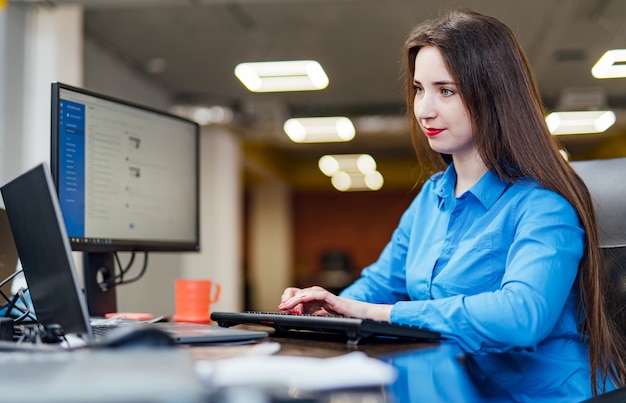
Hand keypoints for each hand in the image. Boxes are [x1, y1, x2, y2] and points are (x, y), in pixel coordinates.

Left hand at [278, 285, 392, 321]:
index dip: (290, 301)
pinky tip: (303, 298)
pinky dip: (311, 295)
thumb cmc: (347, 317)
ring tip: (287, 304)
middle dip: (290, 298)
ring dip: (296, 298)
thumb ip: (314, 316)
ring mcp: (327, 297)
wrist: (364, 317)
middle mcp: (321, 298)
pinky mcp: (334, 299)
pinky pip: (320, 294)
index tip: (282, 308)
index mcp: (318, 303)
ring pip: (309, 292)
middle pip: (302, 292)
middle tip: (281, 306)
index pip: (301, 297)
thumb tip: (300, 317)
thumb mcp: (326, 318)